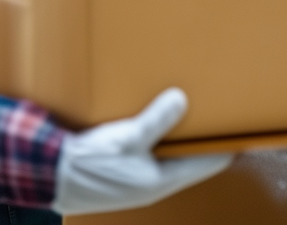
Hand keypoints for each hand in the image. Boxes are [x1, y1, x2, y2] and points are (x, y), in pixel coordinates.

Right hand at [51, 88, 232, 215]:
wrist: (50, 174)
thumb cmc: (88, 163)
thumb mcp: (127, 136)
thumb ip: (156, 119)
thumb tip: (181, 100)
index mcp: (160, 182)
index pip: (205, 165)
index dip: (222, 148)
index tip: (237, 132)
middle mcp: (151, 186)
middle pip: (185, 164)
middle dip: (195, 142)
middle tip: (208, 119)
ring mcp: (134, 184)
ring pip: (164, 161)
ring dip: (172, 142)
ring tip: (180, 119)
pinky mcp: (118, 178)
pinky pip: (145, 160)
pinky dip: (152, 145)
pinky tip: (146, 129)